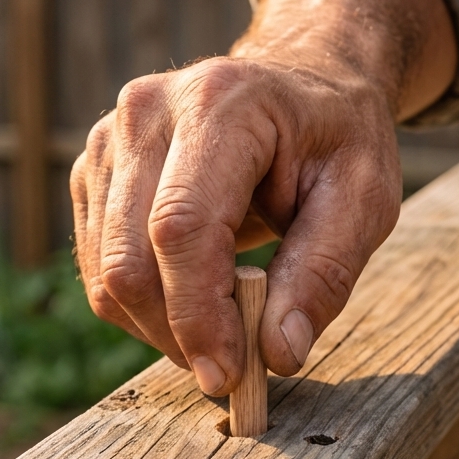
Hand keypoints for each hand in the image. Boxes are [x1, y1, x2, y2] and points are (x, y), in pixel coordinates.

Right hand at [71, 0, 456, 394]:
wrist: (298, 83)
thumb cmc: (335, 139)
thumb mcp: (363, 197)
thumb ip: (324, 273)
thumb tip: (279, 355)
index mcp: (221, 104)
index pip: (181, 226)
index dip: (198, 313)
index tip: (230, 375)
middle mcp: (147, 112)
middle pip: (130, 258)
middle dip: (180, 334)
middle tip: (234, 370)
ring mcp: (108, 140)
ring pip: (106, 273)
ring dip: (160, 328)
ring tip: (223, 329)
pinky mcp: (95, 171)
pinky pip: (98, 267)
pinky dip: (143, 307)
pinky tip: (193, 300)